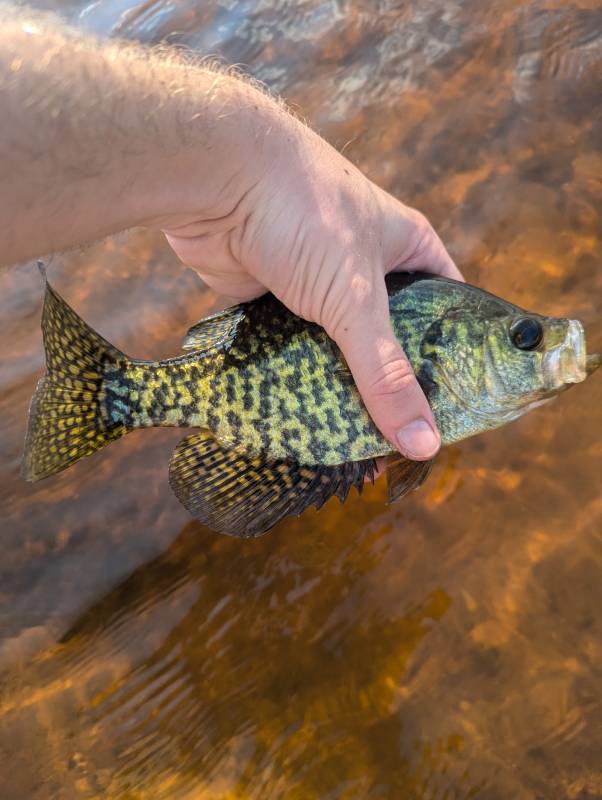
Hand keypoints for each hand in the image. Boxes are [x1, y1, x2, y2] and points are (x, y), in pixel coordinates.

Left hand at [164, 119, 462, 459]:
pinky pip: (296, 347)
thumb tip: (422, 441)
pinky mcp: (276, 299)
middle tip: (400, 443)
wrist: (217, 179)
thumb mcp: (356, 297)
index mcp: (407, 251)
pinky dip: (299, 374)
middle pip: (390, 339)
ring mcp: (318, 284)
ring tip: (352, 441)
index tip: (454, 411)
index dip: (454, 361)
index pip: (447, 314)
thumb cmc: (303, 212)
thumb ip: (386, 373)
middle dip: (392, 384)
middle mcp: (366, 268)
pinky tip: (304, 412)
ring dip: (341, 385)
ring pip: (339, 347)